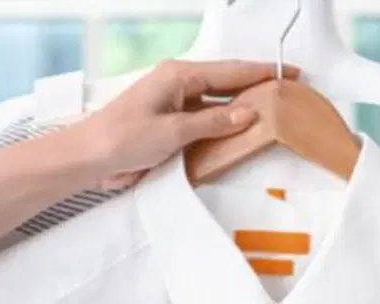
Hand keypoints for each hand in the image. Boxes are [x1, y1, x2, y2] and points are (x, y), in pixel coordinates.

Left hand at [70, 59, 295, 190]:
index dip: (262, 72)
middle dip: (257, 88)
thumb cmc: (123, 138)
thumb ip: (213, 122)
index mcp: (179, 76)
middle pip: (227, 83)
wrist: (91, 157)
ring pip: (219, 103)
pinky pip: (207, 120)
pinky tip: (243, 133)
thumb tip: (248, 114)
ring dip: (243, 109)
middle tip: (288, 93)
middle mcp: (179, 85)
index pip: (230, 71)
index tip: (289, 72)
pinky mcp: (172, 124)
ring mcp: (176, 104)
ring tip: (274, 113)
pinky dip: (225, 126)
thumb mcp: (174, 131)